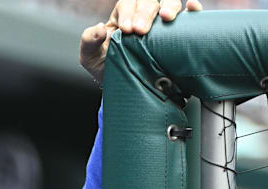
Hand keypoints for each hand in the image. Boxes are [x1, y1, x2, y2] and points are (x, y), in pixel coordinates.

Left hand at [79, 0, 202, 84]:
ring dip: (170, 7)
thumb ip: (89, 41)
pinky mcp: (178, 34)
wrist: (126, 87)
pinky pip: (189, 16)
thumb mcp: (90, 58)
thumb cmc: (108, 68)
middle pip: (148, 1)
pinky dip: (193, 10)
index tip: (127, 30)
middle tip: (141, 31)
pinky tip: (192, 8)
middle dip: (145, 13)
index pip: (127, 4)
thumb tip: (99, 28)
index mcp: (123, 15)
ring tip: (167, 18)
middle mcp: (143, 15)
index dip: (128, 13)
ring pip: (169, 3)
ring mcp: (162, 23)